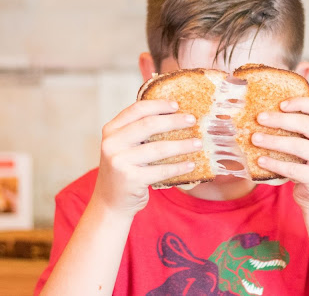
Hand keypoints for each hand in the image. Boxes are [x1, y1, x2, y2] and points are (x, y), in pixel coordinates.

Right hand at [92, 100, 200, 216]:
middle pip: (149, 125)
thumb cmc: (124, 170)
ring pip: (159, 148)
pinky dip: (179, 167)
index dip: (158, 105)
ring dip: (182, 145)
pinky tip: (191, 165)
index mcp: (111, 130)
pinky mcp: (130, 179)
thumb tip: (174, 115)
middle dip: (174, 121)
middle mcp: (112, 143)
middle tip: (192, 120)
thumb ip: (138, 131)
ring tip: (198, 143)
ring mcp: (120, 161)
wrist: (110, 203)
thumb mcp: (123, 147)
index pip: (137, 110)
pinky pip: (161, 170)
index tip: (177, 105)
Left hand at [251, 97, 308, 212]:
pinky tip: (260, 160)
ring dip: (272, 141)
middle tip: (259, 118)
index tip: (279, 104)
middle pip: (305, 124)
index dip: (299, 102)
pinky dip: (274, 163)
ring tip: (255, 138)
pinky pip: (292, 167)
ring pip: (296, 145)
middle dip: (279, 120)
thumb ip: (304, 125)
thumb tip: (270, 109)